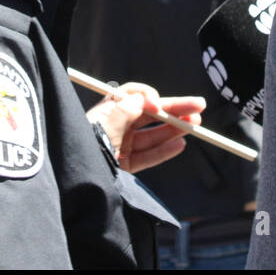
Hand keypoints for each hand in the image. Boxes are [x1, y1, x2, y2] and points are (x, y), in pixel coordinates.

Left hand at [86, 83, 204, 173]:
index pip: (133, 96)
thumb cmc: (85, 146)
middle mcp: (117, 126)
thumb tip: (145, 98)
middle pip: (149, 114)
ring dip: (174, 129)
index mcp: (108, 112)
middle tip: (198, 106)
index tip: (159, 101)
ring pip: (153, 135)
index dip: (149, 97)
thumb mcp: (103, 126)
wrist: (77, 177)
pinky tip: (180, 144)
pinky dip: (165, 151)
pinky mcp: (126, 165)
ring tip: (195, 124)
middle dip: (173, 110)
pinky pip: (149, 156)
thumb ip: (124, 111)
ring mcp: (122, 146)